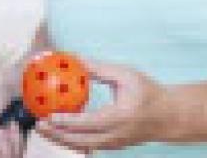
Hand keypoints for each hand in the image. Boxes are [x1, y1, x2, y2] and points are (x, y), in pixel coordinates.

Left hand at [34, 61, 172, 152]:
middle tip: (38, 123)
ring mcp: (115, 144)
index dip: (66, 122)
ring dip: (60, 139)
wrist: (169, 116)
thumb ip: (100, 69)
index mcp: (120, 117)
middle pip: (80, 140)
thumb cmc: (148, 92)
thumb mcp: (127, 75)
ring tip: (43, 129)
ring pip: (82, 147)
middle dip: (56, 134)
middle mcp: (116, 135)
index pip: (88, 123)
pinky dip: (71, 140)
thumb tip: (76, 59)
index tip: (48, 115)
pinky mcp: (113, 147)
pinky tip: (59, 130)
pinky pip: (88, 146)